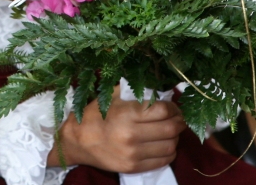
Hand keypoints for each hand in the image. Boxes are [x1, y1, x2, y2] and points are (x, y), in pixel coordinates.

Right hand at [50, 88, 185, 172]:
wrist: (76, 141)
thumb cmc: (94, 115)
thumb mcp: (110, 96)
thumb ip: (133, 91)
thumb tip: (158, 90)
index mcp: (126, 114)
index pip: (163, 110)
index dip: (173, 107)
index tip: (172, 106)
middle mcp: (131, 135)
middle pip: (171, 128)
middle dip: (179, 122)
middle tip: (178, 118)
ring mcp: (133, 154)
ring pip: (170, 146)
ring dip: (175, 137)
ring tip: (170, 131)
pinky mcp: (133, 167)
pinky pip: (162, 161)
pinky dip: (169, 152)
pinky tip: (163, 144)